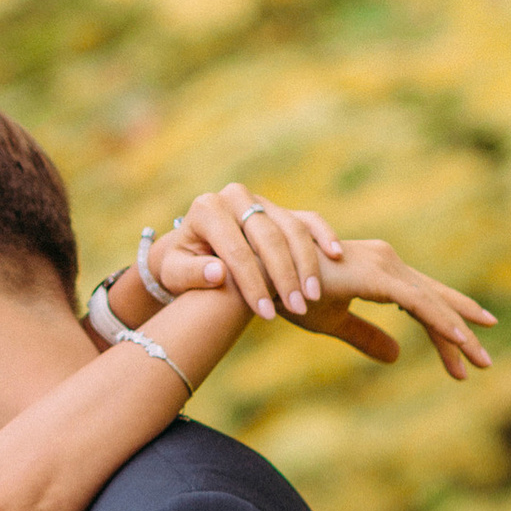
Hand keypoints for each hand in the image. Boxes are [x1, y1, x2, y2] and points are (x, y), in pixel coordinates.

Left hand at [151, 190, 343, 322]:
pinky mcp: (279, 208)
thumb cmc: (181, 264)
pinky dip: (322, 234)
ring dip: (306, 263)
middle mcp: (234, 196)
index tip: (265, 314)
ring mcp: (259, 200)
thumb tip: (217, 273)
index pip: (236, 250)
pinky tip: (336, 255)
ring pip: (291, 228)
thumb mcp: (175, 273)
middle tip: (299, 308)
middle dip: (285, 276)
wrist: (190, 247)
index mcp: (206, 209)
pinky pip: (307, 218)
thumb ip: (191, 273)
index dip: (253, 284)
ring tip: (313, 296)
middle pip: (268, 237)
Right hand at [291, 238, 495, 378]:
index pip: (422, 302)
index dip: (448, 324)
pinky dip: (440, 321)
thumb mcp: (334, 323)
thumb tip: (398, 356)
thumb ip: (366, 337)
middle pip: (434, 302)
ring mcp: (384, 267)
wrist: (258, 279)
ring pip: (432, 303)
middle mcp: (386, 262)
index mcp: (378, 272)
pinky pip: (418, 303)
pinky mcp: (377, 276)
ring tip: (479, 361)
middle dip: (462, 331)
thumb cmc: (288, 294)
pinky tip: (459, 339)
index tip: (471, 349)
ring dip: (457, 334)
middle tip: (486, 362)